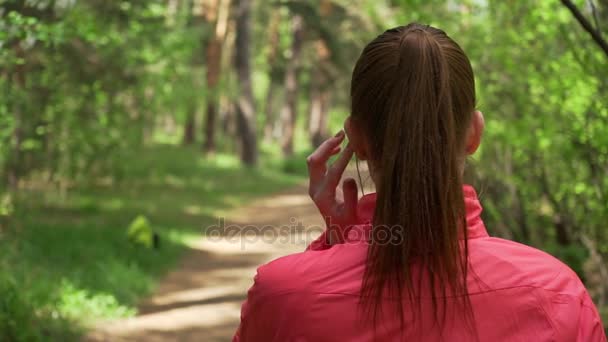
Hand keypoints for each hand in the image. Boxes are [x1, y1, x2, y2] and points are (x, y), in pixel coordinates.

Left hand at [307, 130, 358, 244]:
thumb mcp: (351, 214)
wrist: (337, 232)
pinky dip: (326, 153)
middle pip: (314, 161)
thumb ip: (351, 197)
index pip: (333, 171)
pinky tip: (338, 148)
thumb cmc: (347, 225)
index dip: (344, 157)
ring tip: (341, 136)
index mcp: (323, 196)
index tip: (355, 145)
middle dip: (327, 145)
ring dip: (326, 147)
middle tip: (343, 134)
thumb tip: (349, 177)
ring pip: (314, 160)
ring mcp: (314, 185)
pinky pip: (317, 163)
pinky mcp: (316, 183)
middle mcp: (315, 189)